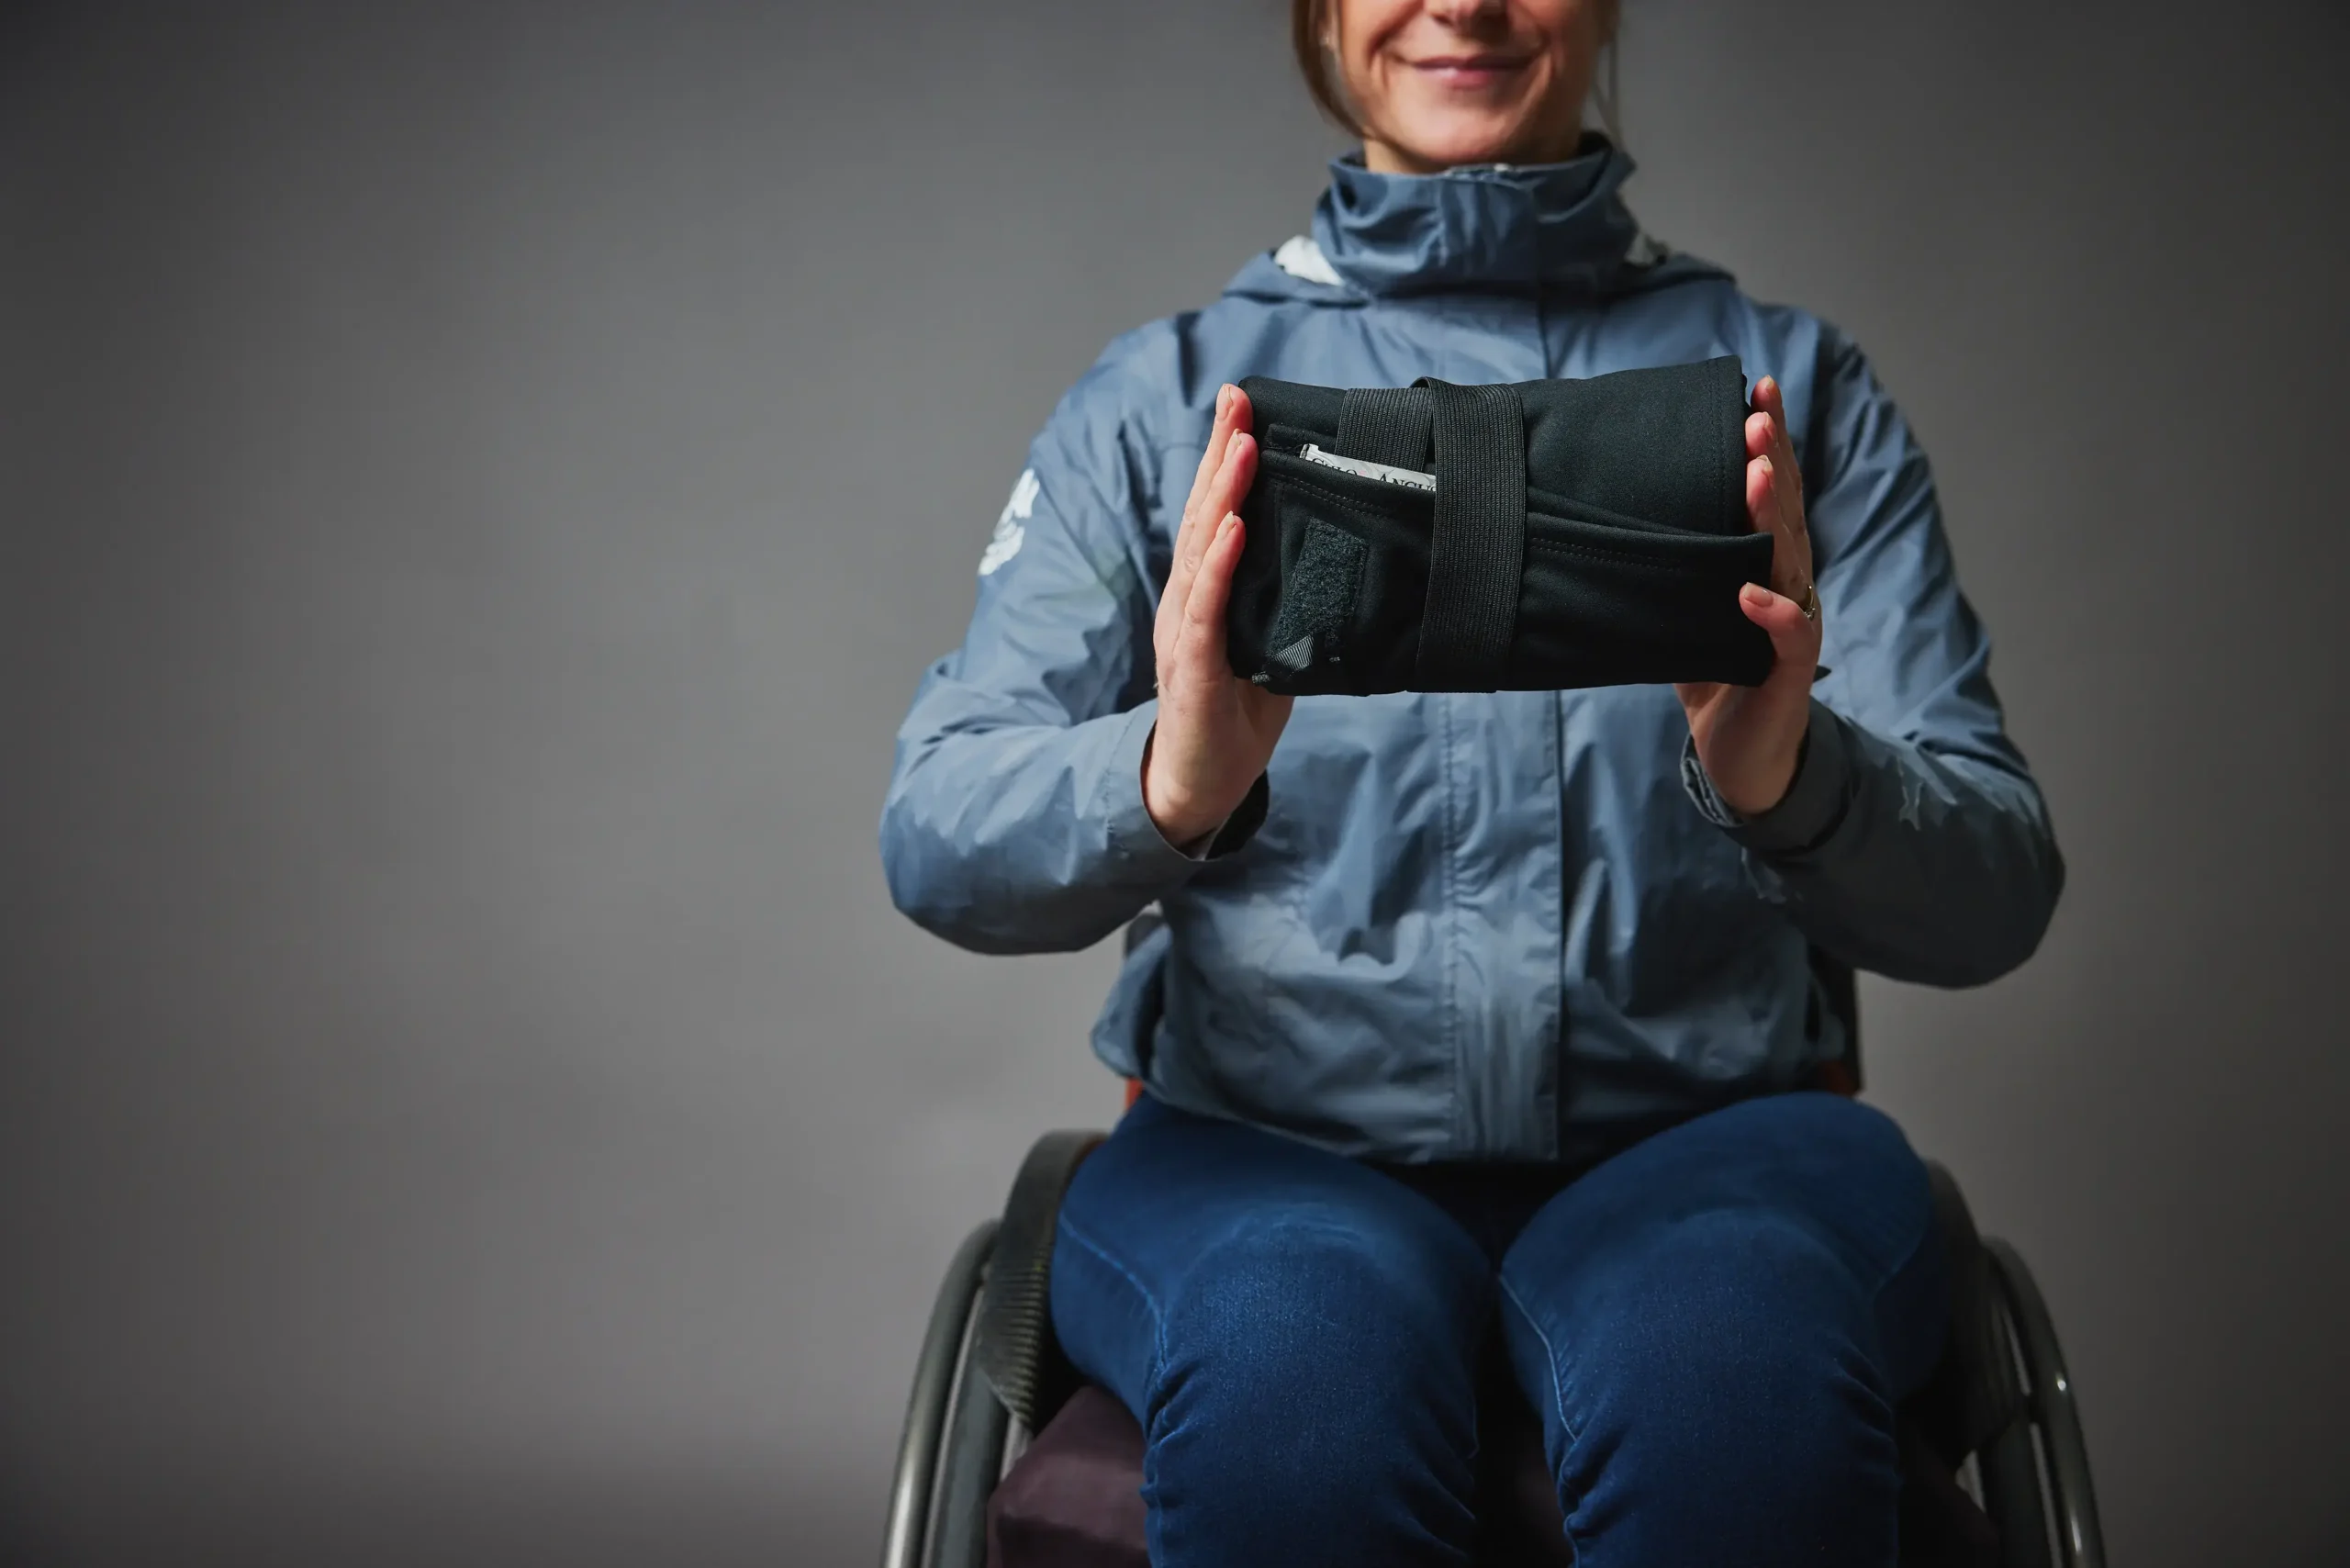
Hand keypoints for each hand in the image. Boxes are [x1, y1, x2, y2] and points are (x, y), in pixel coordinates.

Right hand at [1144, 384, 1293, 844]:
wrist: (1197, 786)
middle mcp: (1187, 601)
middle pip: (1203, 515)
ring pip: (1202, 550)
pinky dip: (1220, 566)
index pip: (1214, 515)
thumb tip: (1330, 559)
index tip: (1241, 407)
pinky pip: (1207, 609)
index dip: (1224, 460)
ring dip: (1223, 495)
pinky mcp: (1193, 667)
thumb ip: (1284, 604)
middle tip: (1237, 400)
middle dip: (1219, 454)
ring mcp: (1184, 632)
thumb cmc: (1233, 718)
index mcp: (1204, 594)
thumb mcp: (1268, 649)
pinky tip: (1233, 530)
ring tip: (1242, 448)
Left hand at [1674, 375, 1823, 816]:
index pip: (1772, 488)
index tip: (1754, 388)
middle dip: (1774, 458)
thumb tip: (1615, 502)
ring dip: (1772, 516)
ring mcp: (1795, 620)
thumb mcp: (1684, 602)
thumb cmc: (1711, 668)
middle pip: (1786, 508)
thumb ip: (1671, 557)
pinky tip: (1751, 593)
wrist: (1741, 750)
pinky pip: (1789, 635)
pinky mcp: (1791, 668)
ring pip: (1790, 559)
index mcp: (1765, 558)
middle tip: (1757, 413)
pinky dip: (1771, 612)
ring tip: (1757, 473)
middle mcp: (1788, 579)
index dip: (1769, 438)